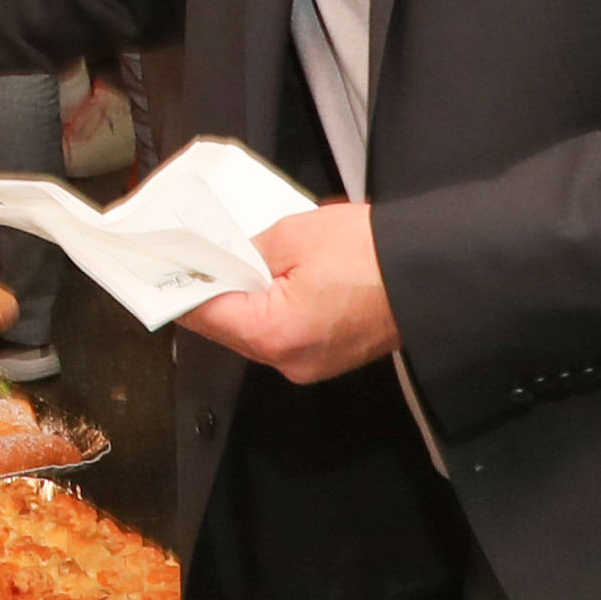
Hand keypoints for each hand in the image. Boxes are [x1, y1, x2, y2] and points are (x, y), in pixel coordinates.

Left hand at [175, 201, 399, 383]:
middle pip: (228, 328)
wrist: (434, 273)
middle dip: (214, 291)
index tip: (166, 268)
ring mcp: (311, 364)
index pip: (205, 315)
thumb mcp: (294, 236)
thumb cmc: (372, 253)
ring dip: (244, 300)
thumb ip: (247, 251)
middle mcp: (288, 361)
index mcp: (274, 334)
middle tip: (199, 257)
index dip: (183, 287)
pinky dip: (272, 309)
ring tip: (237, 261)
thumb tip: (225, 259)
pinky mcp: (329, 356)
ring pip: (256, 332)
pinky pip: (285, 334)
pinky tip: (273, 279)